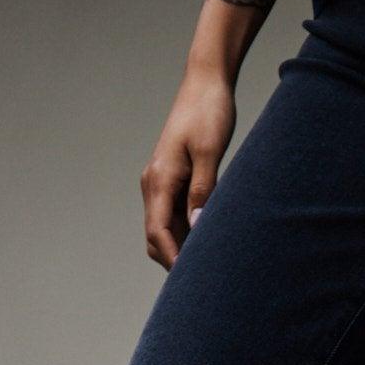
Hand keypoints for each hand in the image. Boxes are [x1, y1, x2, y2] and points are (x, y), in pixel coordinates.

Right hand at [141, 71, 236, 269]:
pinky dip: (185, 233)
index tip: (190, 279)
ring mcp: (161, 183)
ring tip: (208, 265)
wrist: (206, 84)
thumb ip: (203, 190)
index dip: (173, 258)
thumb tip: (197, 226)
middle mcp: (154, 184)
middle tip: (204, 280)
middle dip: (174, 260)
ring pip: (164, 230)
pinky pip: (173, 217)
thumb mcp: (210, 152)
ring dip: (180, 248)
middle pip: (156, 237)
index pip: (157, 232)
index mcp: (159, 179)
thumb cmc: (209, 112)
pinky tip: (206, 241)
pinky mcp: (173, 181)